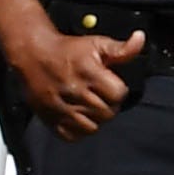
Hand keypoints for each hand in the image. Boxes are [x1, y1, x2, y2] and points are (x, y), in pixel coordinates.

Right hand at [7, 19, 142, 140]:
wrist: (32, 54)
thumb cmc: (67, 50)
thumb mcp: (97, 44)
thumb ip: (121, 48)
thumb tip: (140, 39)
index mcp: (88, 73)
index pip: (118, 94)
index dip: (119, 91)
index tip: (111, 85)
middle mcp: (74, 92)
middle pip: (107, 113)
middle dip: (109, 105)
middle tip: (101, 96)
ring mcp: (60, 107)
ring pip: (92, 127)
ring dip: (95, 118)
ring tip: (90, 106)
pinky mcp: (49, 118)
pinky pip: (72, 135)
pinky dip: (78, 129)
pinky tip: (78, 116)